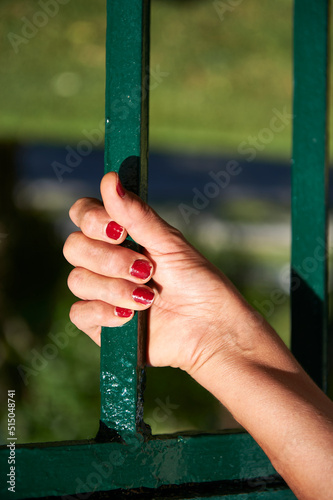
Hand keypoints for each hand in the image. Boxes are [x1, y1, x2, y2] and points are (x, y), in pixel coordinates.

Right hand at [63, 172, 254, 373]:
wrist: (211, 329)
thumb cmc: (198, 282)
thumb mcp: (170, 244)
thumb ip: (137, 215)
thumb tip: (110, 178)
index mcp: (121, 236)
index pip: (83, 214)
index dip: (92, 219)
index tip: (119, 230)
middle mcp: (106, 261)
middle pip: (74, 247)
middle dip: (109, 259)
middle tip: (145, 269)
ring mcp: (102, 292)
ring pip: (77, 280)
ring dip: (114, 288)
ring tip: (148, 298)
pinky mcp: (101, 324)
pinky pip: (79, 313)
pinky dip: (105, 312)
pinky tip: (131, 317)